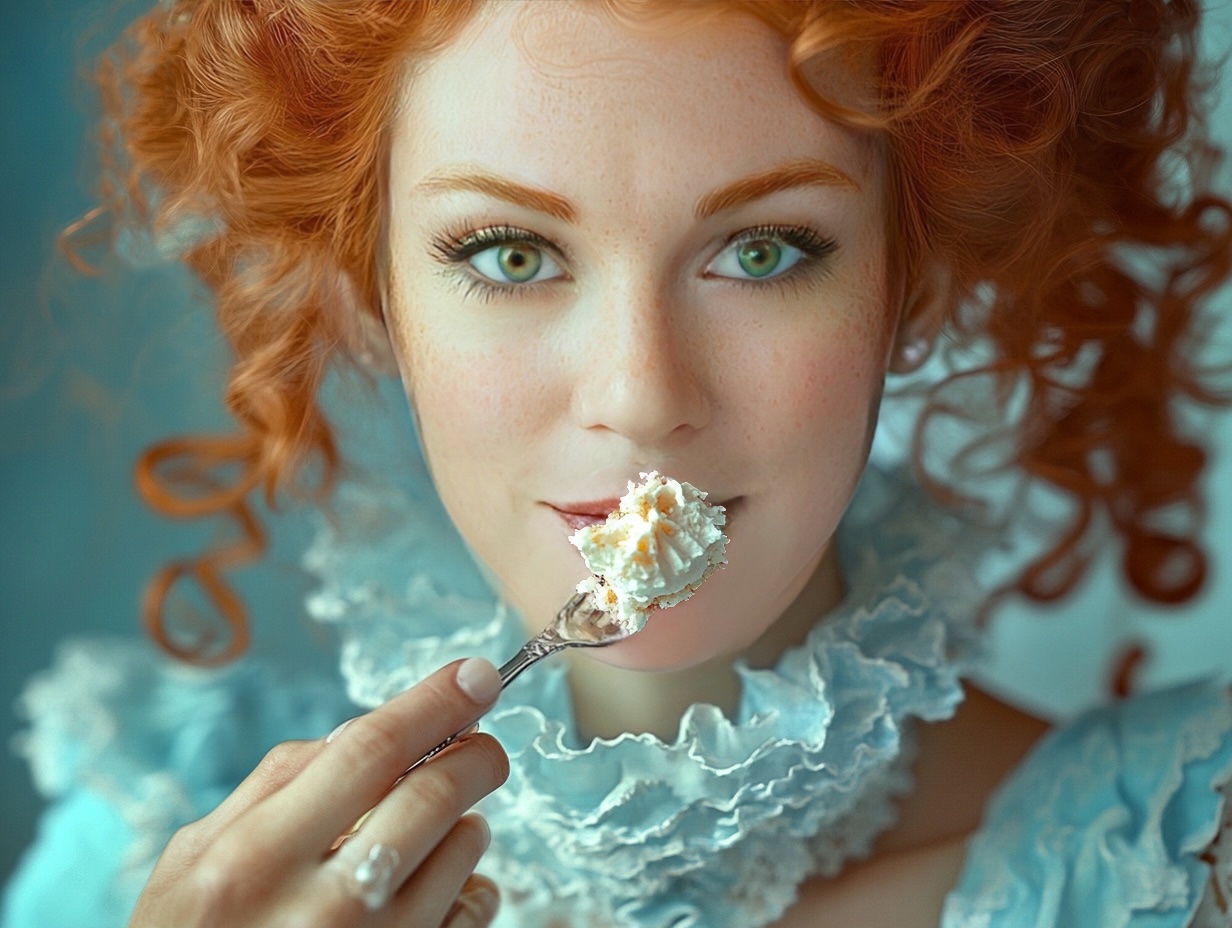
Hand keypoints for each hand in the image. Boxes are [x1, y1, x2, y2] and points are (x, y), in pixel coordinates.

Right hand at [129, 658, 508, 927]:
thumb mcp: (193, 859)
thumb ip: (273, 785)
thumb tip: (359, 731)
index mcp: (256, 857)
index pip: (370, 751)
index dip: (435, 702)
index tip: (477, 675)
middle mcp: (322, 906)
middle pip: (434, 795)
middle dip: (474, 753)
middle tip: (478, 742)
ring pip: (462, 850)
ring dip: (466, 819)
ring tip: (436, 822)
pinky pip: (472, 912)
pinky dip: (470, 883)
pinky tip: (437, 882)